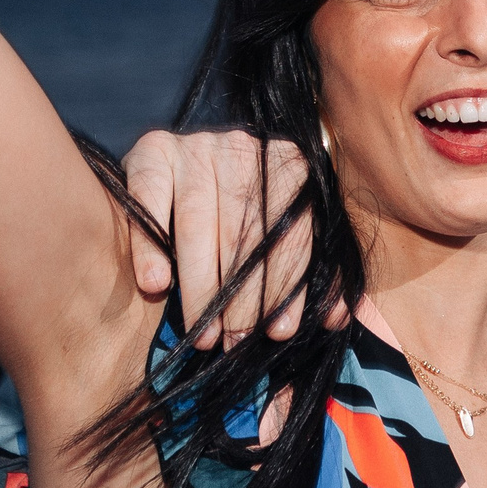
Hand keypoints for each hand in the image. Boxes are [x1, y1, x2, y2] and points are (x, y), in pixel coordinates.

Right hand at [123, 129, 333, 347]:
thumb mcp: (284, 232)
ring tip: (202, 332)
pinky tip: (156, 283)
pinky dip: (151, 246)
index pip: (291, 231)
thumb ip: (312, 271)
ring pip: (197, 224)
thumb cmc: (242, 212)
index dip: (287, 285)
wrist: (179, 162)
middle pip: (244, 232)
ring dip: (200, 285)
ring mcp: (195, 146)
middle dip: (243, 296)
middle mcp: (243, 148)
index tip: (280, 332)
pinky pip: (148, 204)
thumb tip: (337, 318)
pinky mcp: (149, 152)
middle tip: (237, 340)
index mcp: (288, 162)